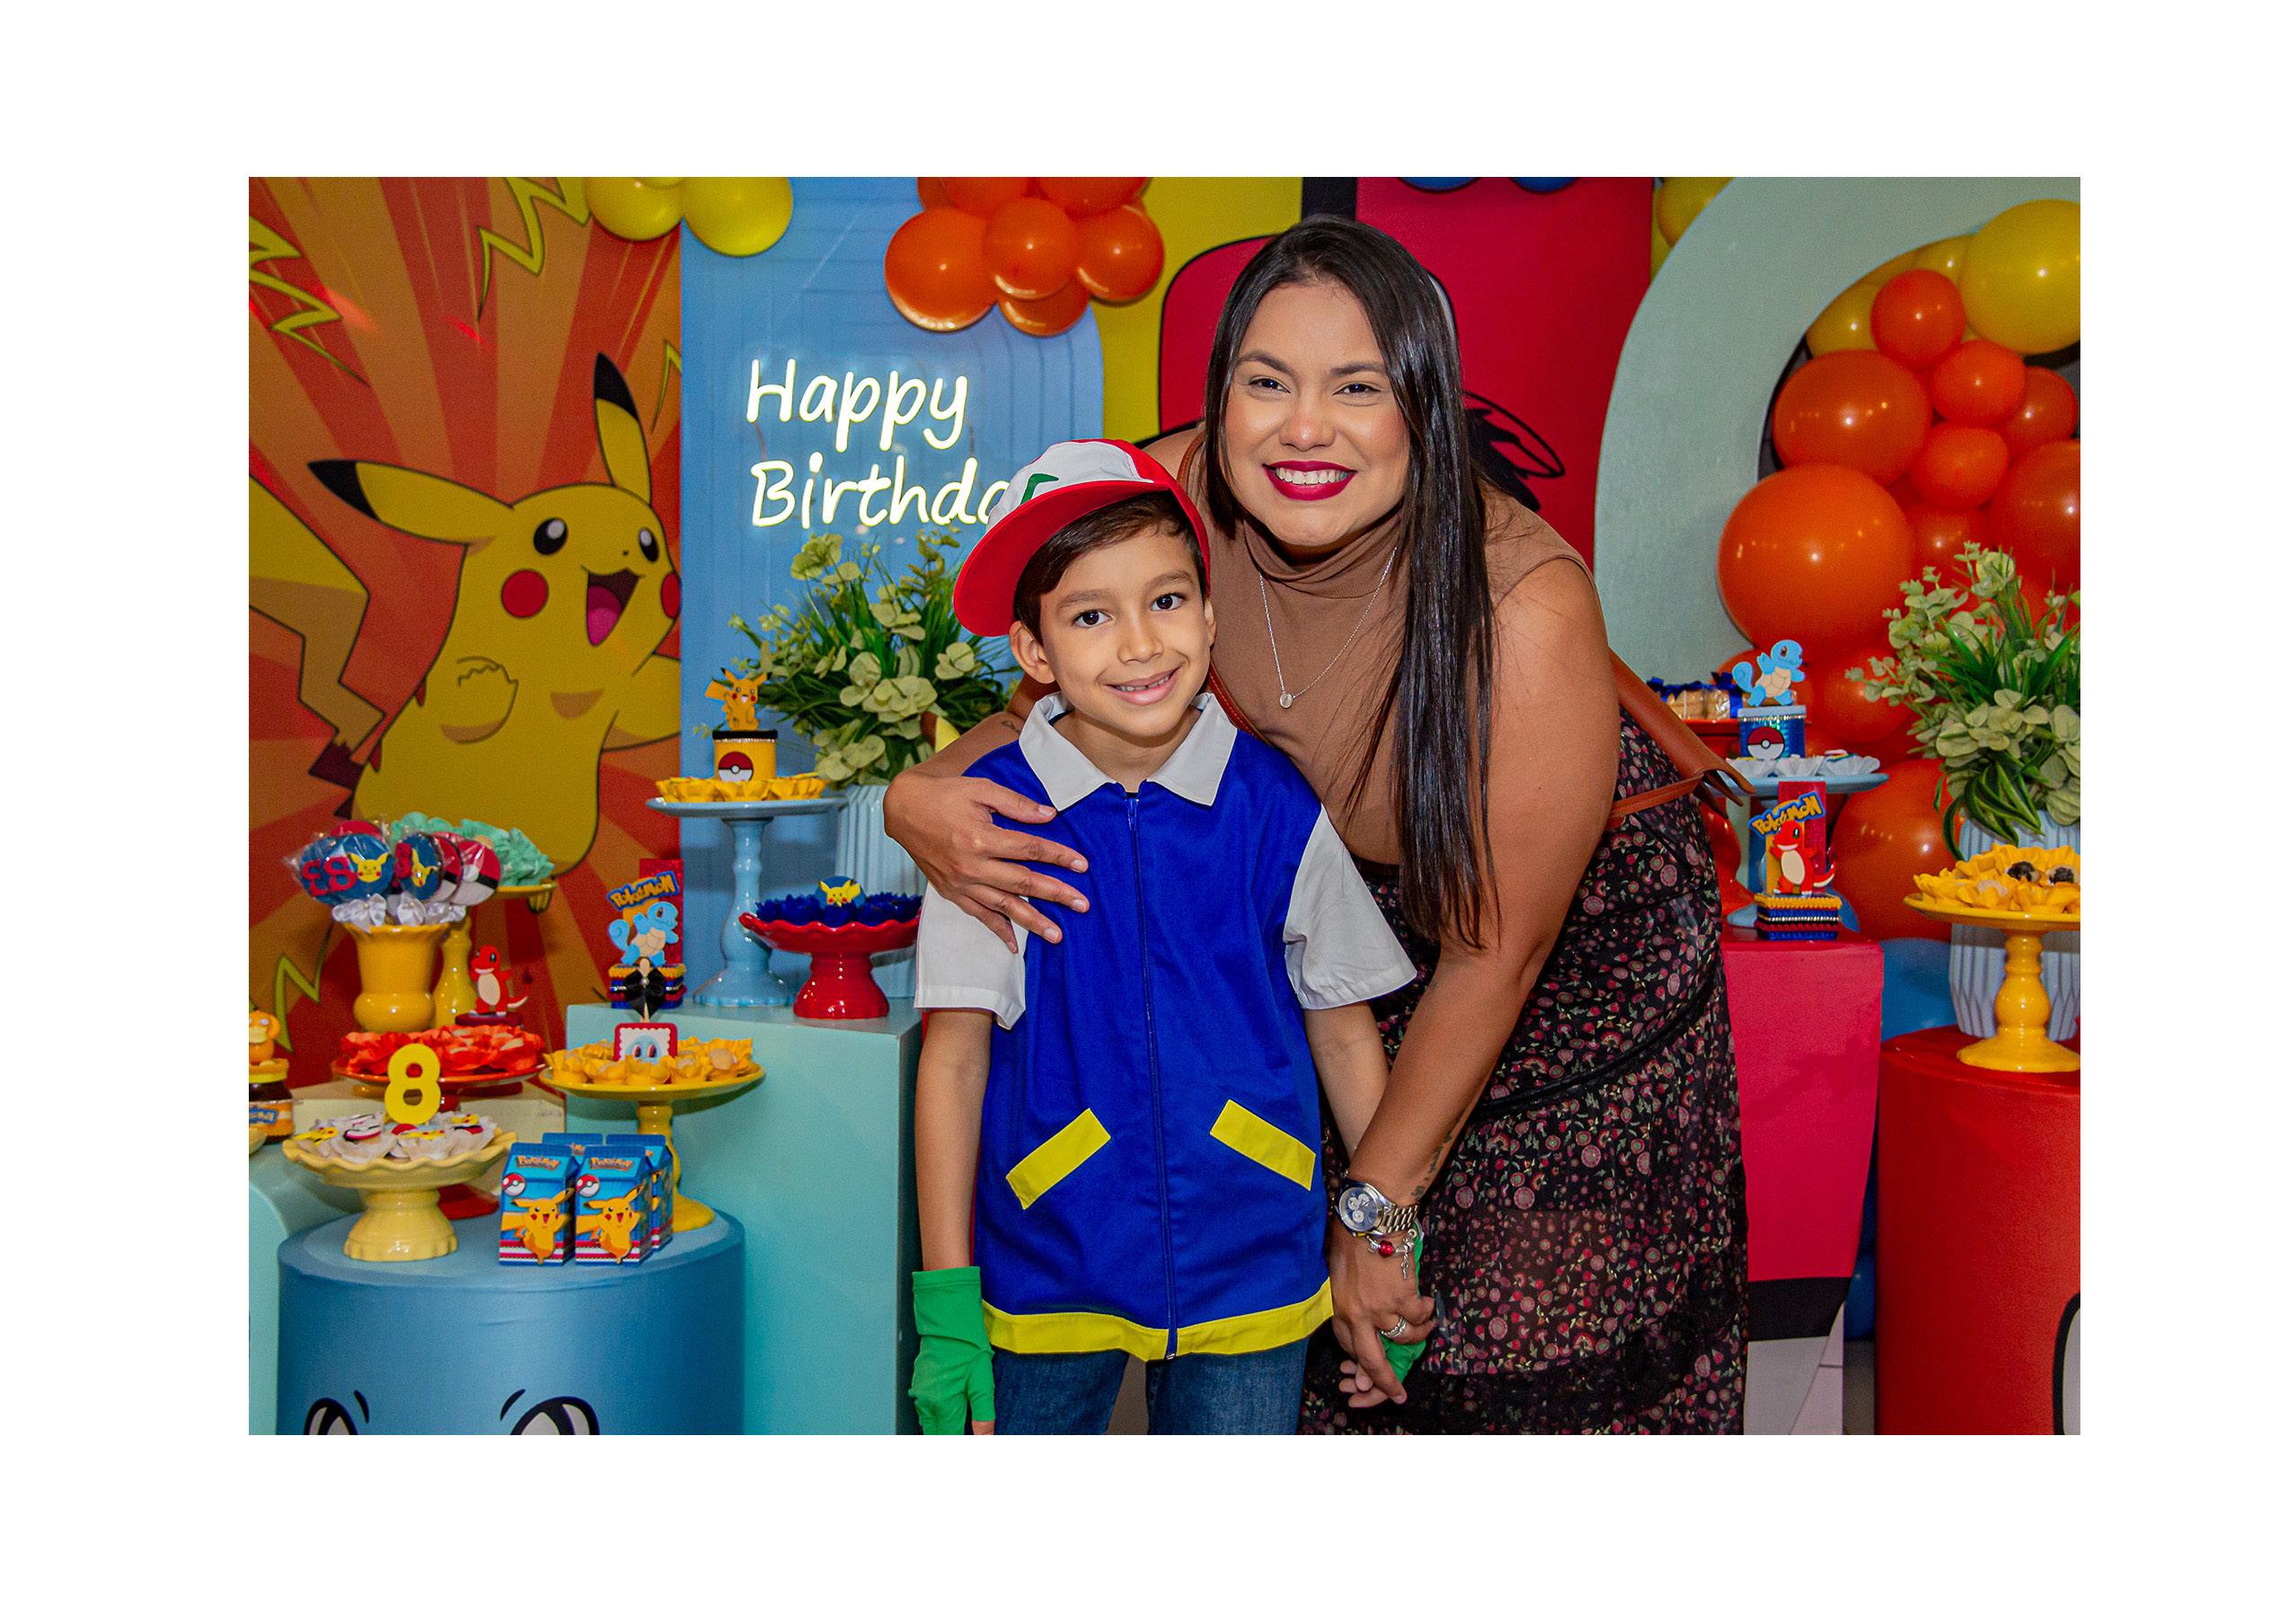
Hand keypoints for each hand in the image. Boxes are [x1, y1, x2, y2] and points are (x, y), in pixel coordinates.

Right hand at [885, 768, 1088, 950]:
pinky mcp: (952, 892)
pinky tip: (1015, 945)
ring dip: (1032, 921)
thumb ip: (1016, 804)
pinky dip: (997, 930)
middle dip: (1056, 894)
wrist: (903, 810)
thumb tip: (1049, 815)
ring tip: (1057, 935)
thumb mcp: (981, 788)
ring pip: (1004, 906)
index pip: (1030, 849)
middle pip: (1023, 882)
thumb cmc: (944, 795)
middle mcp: (972, 865)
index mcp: (981, 837)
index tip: (1082, 865)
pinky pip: (979, 915)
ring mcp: (961, 883)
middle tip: (1082, 905)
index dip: (1058, 856)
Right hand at [910, 1267, 998, 1433]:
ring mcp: (919, 1393)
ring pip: (927, 1425)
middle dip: (948, 1439)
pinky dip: (934, 1417)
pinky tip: (947, 1414)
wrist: (947, 1322)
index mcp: (943, 1404)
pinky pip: (923, 1410)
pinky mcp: (917, 1383)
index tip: (973, 1445)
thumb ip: (983, 1413)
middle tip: (965, 1436)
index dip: (960, 1446)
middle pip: (935, 1435)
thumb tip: (985, 1438)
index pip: (949, 1439)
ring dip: (940, 1430)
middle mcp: (927, 1403)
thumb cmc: (967, 1347)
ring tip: (958, 1430)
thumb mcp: (982, 1380)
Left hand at [1327, 1221, 1433, 1405]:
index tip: (1369, 1369)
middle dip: (1385, 1383)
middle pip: (1372, 1361)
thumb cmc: (1353, 1234)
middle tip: (1398, 1395)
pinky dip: (1427, 1312)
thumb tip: (1365, 1310)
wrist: (1371, 1215)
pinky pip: (1419, 1317)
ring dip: (1419, 1334)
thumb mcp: (1339, 1269)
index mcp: (1339, 1306)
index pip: (1347, 1345)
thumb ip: (1349, 1295)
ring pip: (1404, 1338)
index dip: (1361, 1360)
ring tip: (1426, 1323)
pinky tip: (1428, 1301)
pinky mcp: (1402, 1299)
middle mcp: (1357, 1315)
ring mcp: (1380, 1309)